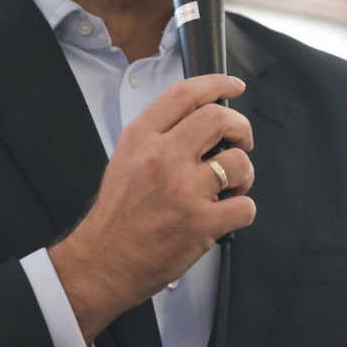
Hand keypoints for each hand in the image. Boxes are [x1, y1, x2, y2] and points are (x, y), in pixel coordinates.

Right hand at [49, 74, 255, 341]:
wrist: (101, 262)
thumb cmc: (117, 214)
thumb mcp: (126, 158)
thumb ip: (159, 136)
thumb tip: (202, 122)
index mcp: (142, 138)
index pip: (185, 94)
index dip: (217, 84)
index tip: (234, 86)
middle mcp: (162, 158)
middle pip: (218, 119)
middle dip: (241, 128)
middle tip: (242, 142)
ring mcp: (183, 190)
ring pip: (238, 163)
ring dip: (244, 174)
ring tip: (232, 186)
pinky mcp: (200, 223)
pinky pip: (245, 206)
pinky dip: (243, 209)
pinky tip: (226, 214)